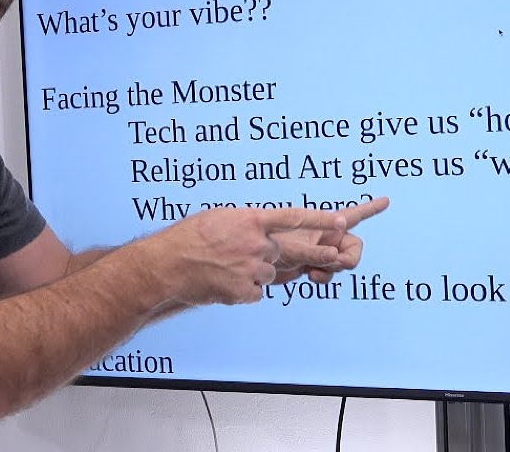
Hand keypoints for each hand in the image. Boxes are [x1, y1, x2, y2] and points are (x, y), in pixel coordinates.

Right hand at [160, 205, 348, 305]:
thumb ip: (248, 224)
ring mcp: (251, 268)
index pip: (294, 217)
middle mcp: (255, 243)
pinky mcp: (244, 290)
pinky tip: (222, 283)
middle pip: (287, 251)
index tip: (343, 221)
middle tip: (321, 253)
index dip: (321, 219)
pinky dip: (242, 290)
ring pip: (269, 273)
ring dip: (254, 273)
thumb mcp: (221, 218)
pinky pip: (255, 292)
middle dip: (304, 253)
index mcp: (251, 220)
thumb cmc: (189, 238)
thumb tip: (263, 229)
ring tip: (225, 268)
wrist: (166, 265)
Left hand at [271, 196, 388, 285]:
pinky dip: (324, 276)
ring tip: (314, 270)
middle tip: (334, 262)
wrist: (251, 264)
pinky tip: (310, 275)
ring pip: (343, 262)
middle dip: (349, 258)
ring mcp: (319, 252)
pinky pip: (330, 273)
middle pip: (354, 247)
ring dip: (334, 268)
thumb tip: (336, 256)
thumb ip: (315, 253)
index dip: (370, 208)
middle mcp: (324, 235)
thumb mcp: (292, 248)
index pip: (352, 214)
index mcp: (322, 223)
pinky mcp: (312, 266)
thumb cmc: (265, 246)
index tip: (386, 200)